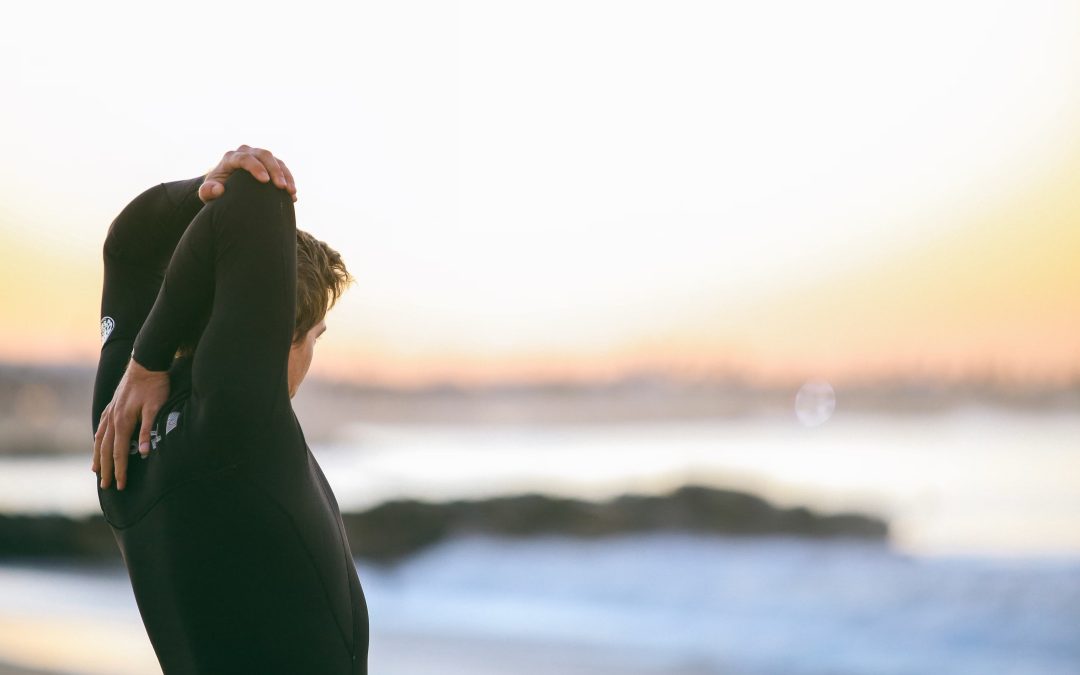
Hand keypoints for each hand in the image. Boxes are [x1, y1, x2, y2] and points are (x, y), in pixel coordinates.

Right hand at [92, 358, 170, 490]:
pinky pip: (101, 427)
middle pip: (107, 449)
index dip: (120, 470)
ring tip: (96, 471)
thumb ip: (147, 429)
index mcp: (123, 421)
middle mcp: (113, 418)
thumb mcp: (155, 407)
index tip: (120, 485)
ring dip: (98, 456)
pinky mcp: (112, 406)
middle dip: (106, 469)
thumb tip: (143, 452)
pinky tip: (98, 443)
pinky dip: (98, 439)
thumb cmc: (155, 385)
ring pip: (100, 439)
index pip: (120, 452)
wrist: (146, 363)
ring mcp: (110, 411)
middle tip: (106, 486)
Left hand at [198, 144, 296, 203]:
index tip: (265, 181)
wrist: (225, 187)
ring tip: (291, 192)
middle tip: (281, 187)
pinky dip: (289, 180)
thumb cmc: (216, 190)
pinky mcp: (270, 164)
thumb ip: (208, 191)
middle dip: (275, 170)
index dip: (256, 167)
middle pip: (264, 155)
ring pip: (276, 160)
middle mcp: (246, 153)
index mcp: (231, 157)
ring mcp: (260, 157)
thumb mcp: (207, 193)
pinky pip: (283, 167)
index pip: (245, 157)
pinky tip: (293, 195)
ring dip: (285, 175)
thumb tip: (219, 190)